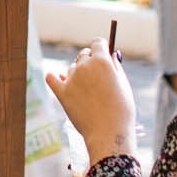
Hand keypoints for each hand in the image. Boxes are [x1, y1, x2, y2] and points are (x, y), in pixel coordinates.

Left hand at [45, 40, 136, 162]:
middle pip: (83, 55)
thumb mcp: (124, 84)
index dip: (101, 48)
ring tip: (89, 94)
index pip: (97, 43)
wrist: (109, 133)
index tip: (102, 53)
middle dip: (90, 62)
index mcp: (102, 61)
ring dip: (78, 75)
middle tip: (97, 78)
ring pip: (72, 69)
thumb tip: (111, 53)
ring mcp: (71, 78)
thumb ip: (116, 66)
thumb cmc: (121, 111)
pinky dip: (54, 77)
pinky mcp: (61, 92)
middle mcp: (84, 66)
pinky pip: (51, 78)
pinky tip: (57, 78)